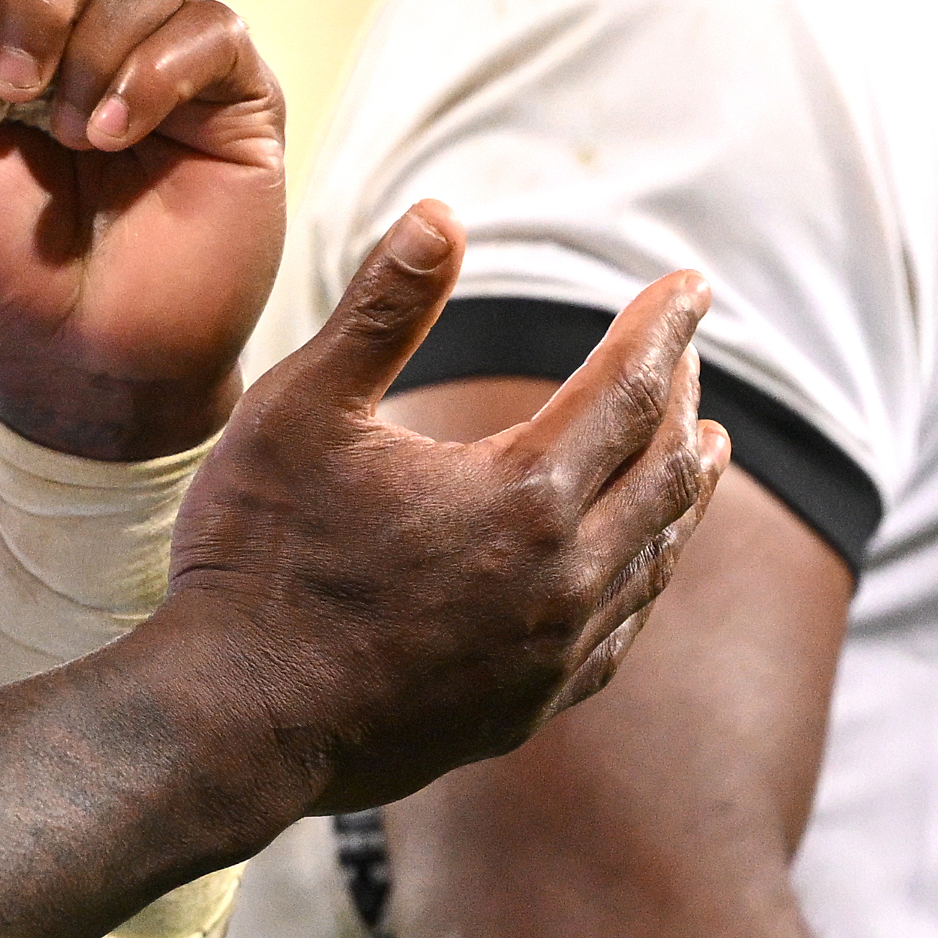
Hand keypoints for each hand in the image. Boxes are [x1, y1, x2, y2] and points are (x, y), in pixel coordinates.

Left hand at [0, 0, 284, 458]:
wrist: (71, 357)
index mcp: (0, 8)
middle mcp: (87, 11)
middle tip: (11, 85)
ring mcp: (164, 46)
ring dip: (97, 39)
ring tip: (70, 133)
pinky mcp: (232, 92)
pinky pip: (213, 26)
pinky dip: (156, 74)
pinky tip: (116, 137)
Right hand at [156, 203, 728, 817]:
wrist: (231, 725)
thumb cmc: (256, 558)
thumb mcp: (302, 409)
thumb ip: (382, 310)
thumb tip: (441, 212)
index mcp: (520, 494)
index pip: (628, 388)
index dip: (663, 326)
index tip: (690, 281)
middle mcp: (561, 577)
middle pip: (662, 467)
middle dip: (683, 394)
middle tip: (690, 346)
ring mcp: (552, 655)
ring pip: (655, 554)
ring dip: (685, 488)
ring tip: (706, 446)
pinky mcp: (530, 708)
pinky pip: (622, 631)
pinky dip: (647, 575)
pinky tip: (642, 563)